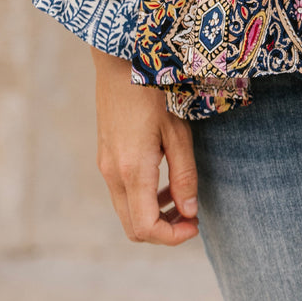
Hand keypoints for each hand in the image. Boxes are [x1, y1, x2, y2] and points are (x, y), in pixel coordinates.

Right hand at [91, 47, 198, 245]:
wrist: (120, 63)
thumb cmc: (154, 92)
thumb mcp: (178, 132)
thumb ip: (184, 175)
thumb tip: (190, 211)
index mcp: (132, 171)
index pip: (145, 228)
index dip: (172, 237)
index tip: (196, 225)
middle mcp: (113, 174)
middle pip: (133, 228)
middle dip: (164, 232)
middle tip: (191, 217)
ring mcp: (106, 166)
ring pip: (127, 212)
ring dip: (154, 215)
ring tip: (182, 200)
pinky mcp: (106, 157)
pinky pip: (123, 193)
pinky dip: (143, 199)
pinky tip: (164, 182)